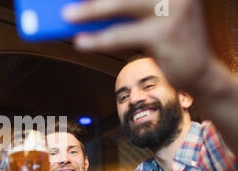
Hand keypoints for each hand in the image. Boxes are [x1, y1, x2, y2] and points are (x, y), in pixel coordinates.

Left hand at [63, 0, 211, 91]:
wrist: (199, 72)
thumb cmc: (167, 41)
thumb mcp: (148, 18)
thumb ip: (125, 8)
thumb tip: (85, 6)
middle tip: (63, 3)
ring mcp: (175, 8)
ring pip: (121, 4)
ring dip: (90, 11)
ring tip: (66, 16)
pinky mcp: (167, 33)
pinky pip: (123, 35)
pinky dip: (99, 39)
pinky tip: (81, 42)